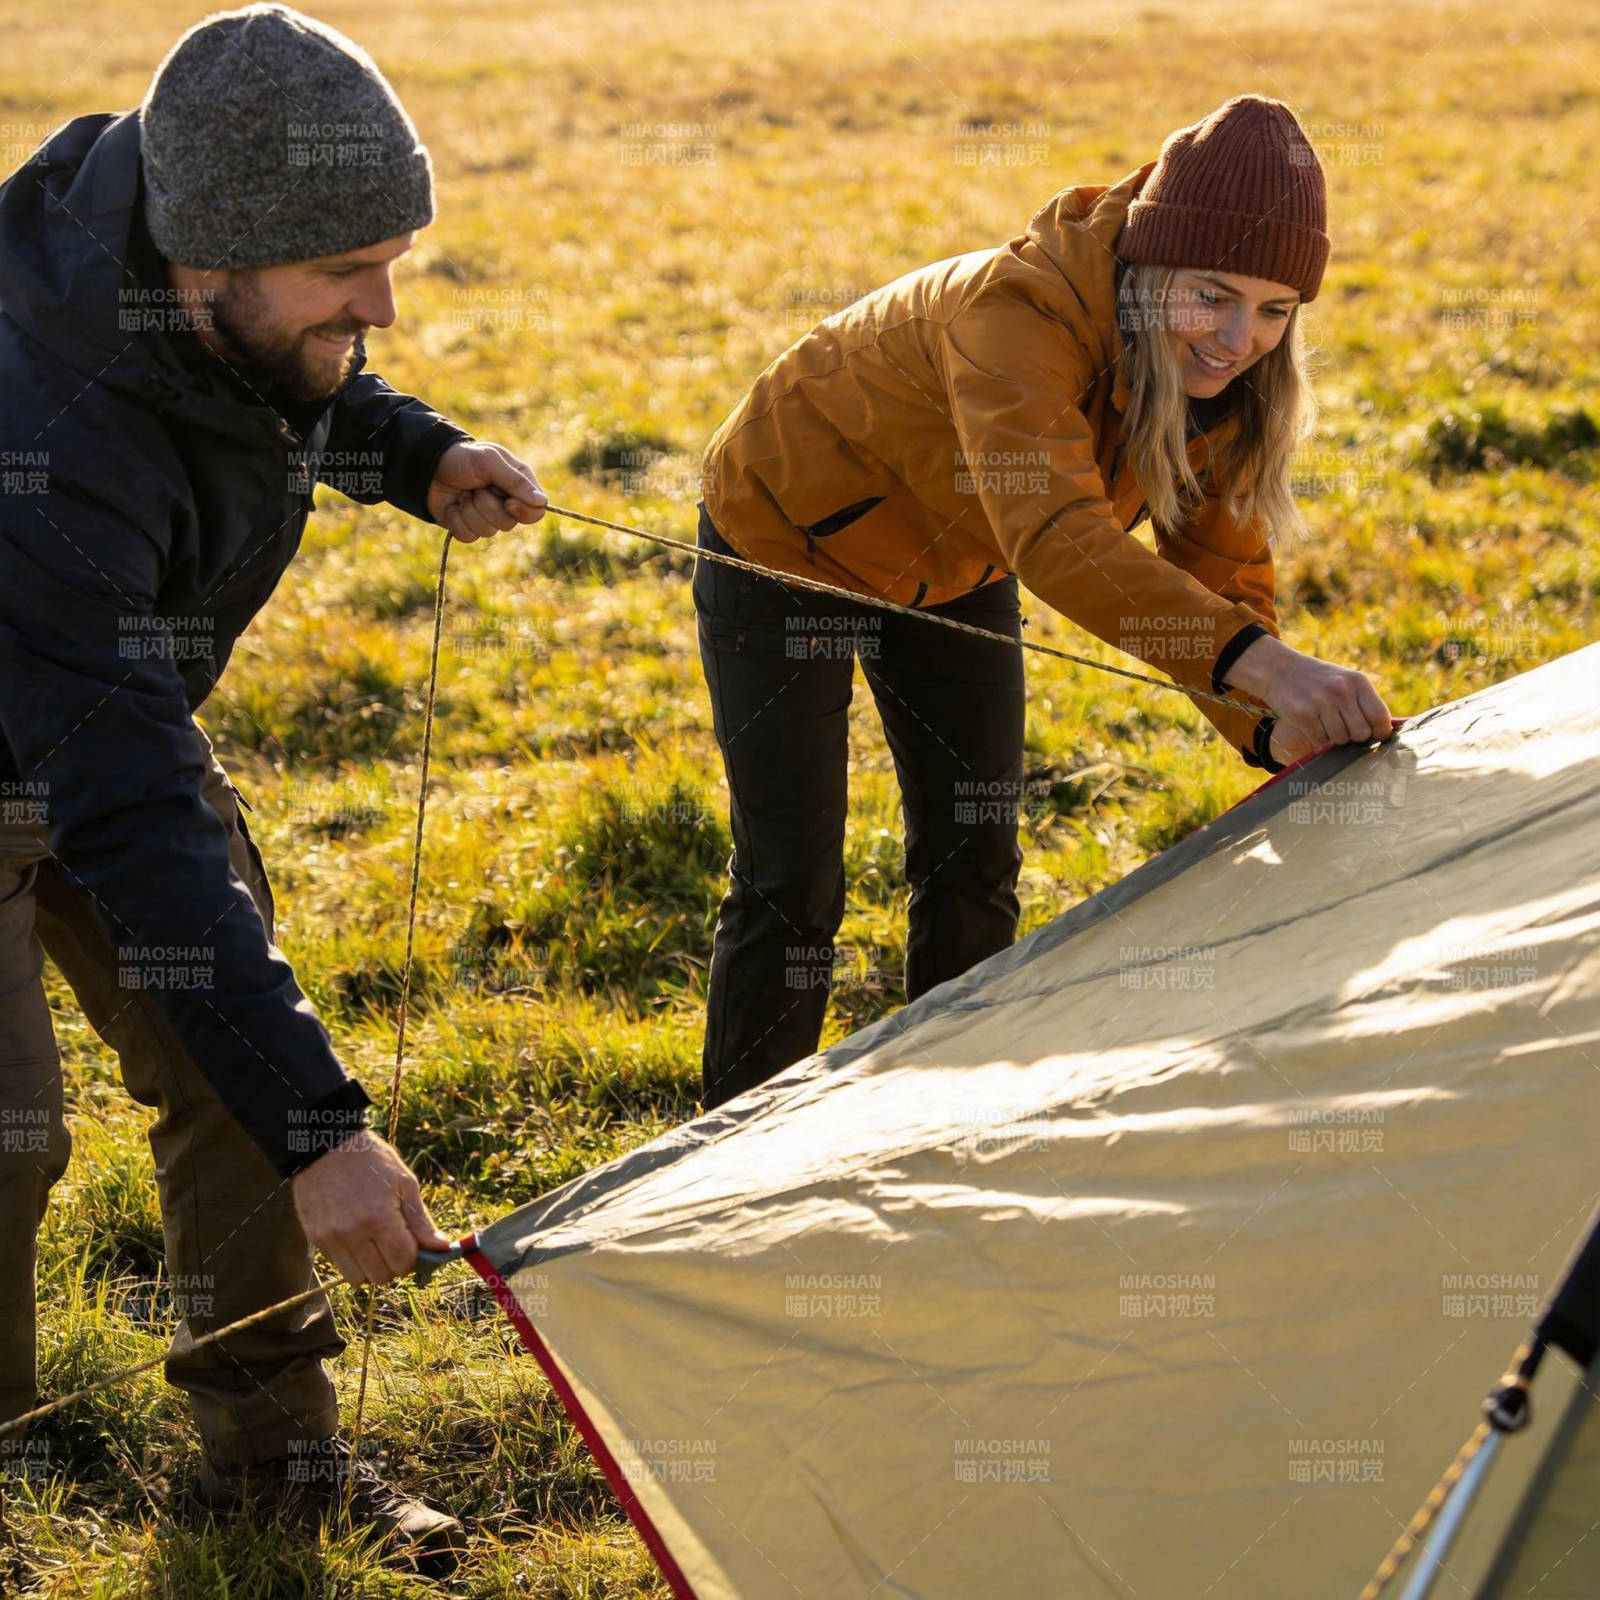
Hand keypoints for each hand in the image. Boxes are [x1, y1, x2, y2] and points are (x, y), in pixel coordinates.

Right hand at [291, 1130, 450, 1284]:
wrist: (325, 1145)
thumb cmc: (371, 1160)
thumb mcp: (404, 1183)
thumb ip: (421, 1221)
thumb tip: (442, 1248)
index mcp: (380, 1218)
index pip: (403, 1262)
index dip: (414, 1258)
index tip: (414, 1245)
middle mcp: (353, 1233)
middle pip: (382, 1276)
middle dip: (394, 1265)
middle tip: (396, 1244)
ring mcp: (331, 1238)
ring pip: (358, 1279)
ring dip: (372, 1268)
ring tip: (376, 1245)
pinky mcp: (315, 1239)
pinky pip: (339, 1266)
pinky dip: (352, 1260)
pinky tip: (357, 1238)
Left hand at [426, 440, 547, 541]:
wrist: (428, 466)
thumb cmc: (462, 457)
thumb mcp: (489, 461)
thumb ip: (515, 481)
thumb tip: (542, 502)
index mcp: (518, 485)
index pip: (536, 511)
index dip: (523, 511)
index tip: (507, 501)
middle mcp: (506, 503)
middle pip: (509, 524)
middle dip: (487, 506)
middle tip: (475, 488)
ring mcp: (487, 517)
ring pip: (487, 532)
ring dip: (469, 510)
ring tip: (462, 493)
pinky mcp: (468, 528)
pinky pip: (469, 536)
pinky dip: (457, 520)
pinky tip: (453, 505)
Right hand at [1224, 634, 1392, 752]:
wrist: (1279, 669)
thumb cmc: (1317, 679)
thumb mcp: (1344, 681)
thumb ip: (1363, 702)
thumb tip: (1384, 732)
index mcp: (1358, 682)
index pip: (1381, 718)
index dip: (1379, 733)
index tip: (1372, 736)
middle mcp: (1342, 691)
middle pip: (1361, 734)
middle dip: (1353, 737)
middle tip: (1342, 728)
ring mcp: (1322, 702)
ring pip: (1340, 739)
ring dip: (1333, 738)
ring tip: (1324, 723)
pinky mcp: (1303, 714)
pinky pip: (1319, 740)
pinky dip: (1316, 737)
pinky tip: (1310, 723)